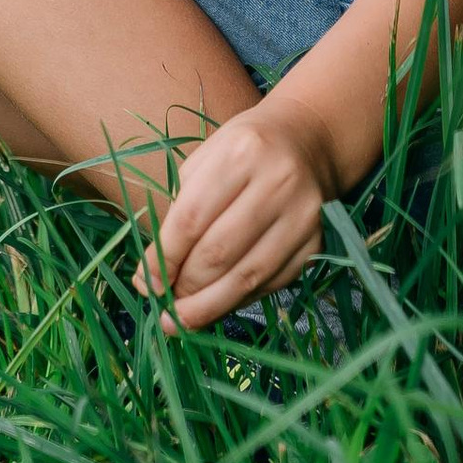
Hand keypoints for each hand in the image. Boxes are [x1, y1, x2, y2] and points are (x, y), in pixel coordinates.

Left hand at [134, 101, 345, 332]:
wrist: (307, 142)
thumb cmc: (242, 152)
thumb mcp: (205, 162)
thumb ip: (180, 213)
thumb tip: (153, 277)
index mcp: (240, 153)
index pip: (192, 218)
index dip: (165, 258)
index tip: (146, 283)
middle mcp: (277, 182)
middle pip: (219, 252)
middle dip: (185, 288)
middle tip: (164, 305)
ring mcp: (302, 216)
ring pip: (247, 277)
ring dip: (209, 307)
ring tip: (182, 321)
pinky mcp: (315, 243)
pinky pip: (270, 284)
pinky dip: (238, 301)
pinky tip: (216, 306)